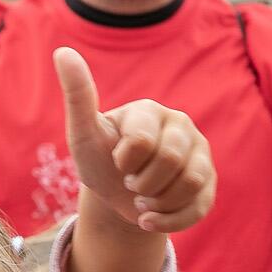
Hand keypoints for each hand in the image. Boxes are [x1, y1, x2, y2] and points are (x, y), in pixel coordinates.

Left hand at [55, 46, 213, 233]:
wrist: (117, 197)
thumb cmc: (99, 161)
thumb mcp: (83, 134)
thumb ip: (77, 96)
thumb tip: (62, 51)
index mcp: (150, 110)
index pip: (143, 140)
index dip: (125, 162)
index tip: (117, 162)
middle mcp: (180, 125)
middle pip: (171, 161)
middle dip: (143, 184)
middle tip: (130, 183)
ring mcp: (199, 153)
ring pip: (191, 183)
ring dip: (157, 203)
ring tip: (143, 199)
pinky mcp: (209, 182)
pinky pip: (200, 206)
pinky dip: (170, 220)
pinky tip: (151, 218)